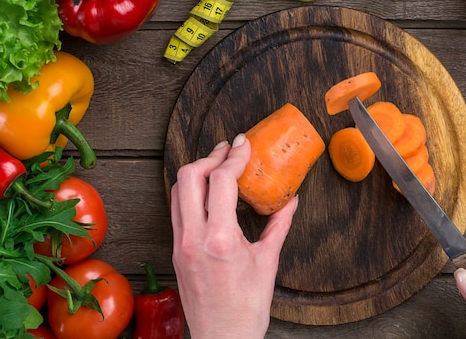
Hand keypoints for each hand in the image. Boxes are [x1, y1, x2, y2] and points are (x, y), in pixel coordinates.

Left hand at [170, 134, 297, 338]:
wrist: (222, 338)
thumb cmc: (245, 309)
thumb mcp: (267, 262)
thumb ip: (278, 225)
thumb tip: (290, 201)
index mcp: (219, 238)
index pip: (221, 181)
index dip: (234, 157)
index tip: (244, 145)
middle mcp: (193, 237)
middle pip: (188, 177)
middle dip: (209, 157)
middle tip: (228, 150)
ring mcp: (179, 244)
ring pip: (177, 191)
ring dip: (196, 172)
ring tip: (216, 165)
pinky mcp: (175, 251)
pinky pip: (176, 209)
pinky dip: (190, 192)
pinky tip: (207, 192)